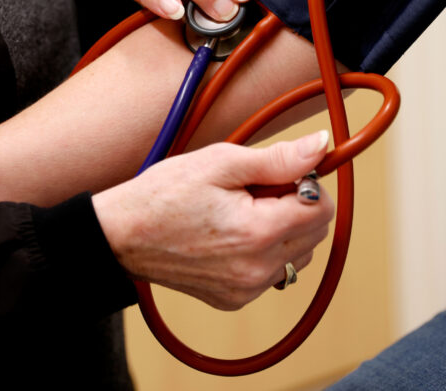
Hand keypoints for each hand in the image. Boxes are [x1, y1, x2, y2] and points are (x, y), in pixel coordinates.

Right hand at [93, 131, 333, 310]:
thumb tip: (320, 146)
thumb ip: (277, 159)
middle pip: (315, 233)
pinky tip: (232, 233)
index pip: (322, 207)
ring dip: (284, 229)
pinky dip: (265, 251)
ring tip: (242, 211)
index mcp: (258, 233)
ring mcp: (246, 289)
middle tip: (254, 189)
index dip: (307, 182)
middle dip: (296, 204)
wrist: (122, 234)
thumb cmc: (164, 194)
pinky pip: (273, 272)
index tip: (277, 172)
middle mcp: (258, 269)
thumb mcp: (221, 162)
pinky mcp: (235, 299)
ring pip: (298, 255)